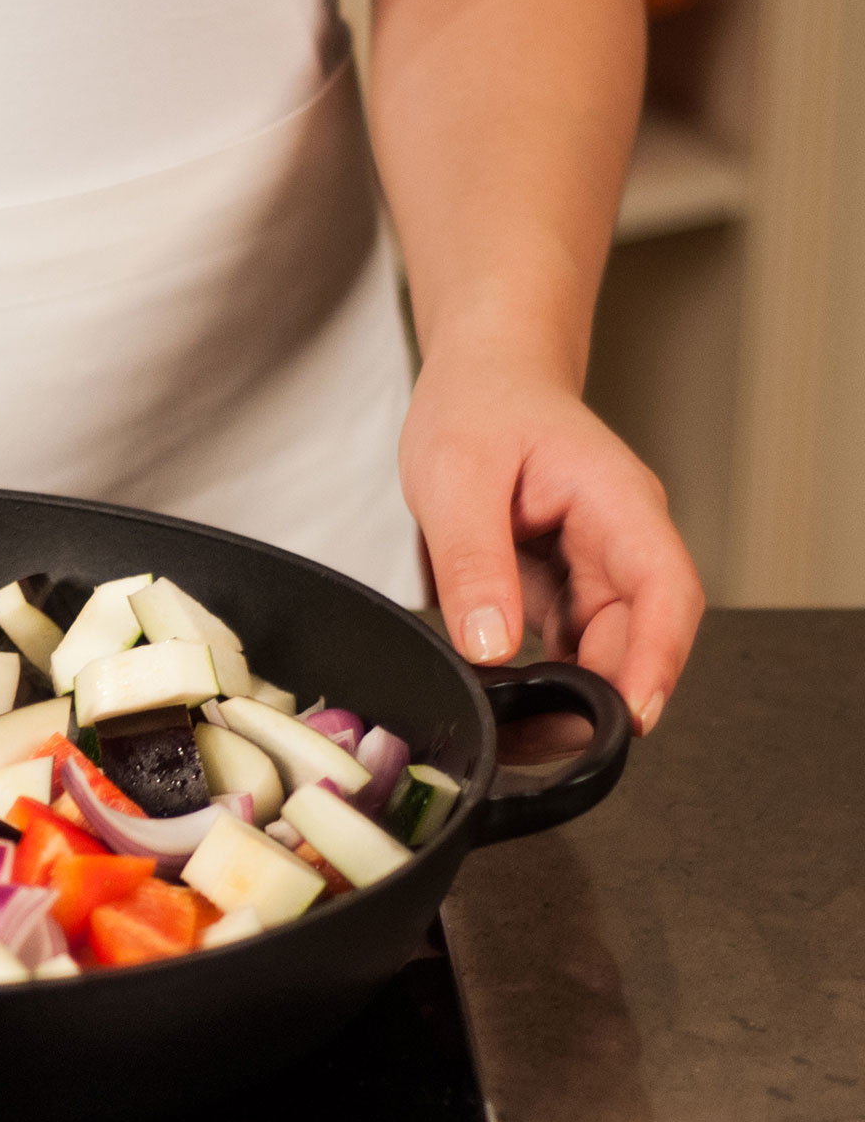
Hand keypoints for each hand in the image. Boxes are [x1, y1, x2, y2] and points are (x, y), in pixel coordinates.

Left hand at [398, 348, 703, 734]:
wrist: (479, 378)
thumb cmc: (478, 408)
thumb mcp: (457, 475)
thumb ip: (473, 560)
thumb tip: (490, 644)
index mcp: (615, 502)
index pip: (664, 589)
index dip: (657, 658)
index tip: (636, 713)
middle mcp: (618, 538)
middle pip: (638, 632)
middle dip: (607, 693)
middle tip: (551, 743)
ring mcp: (594, 564)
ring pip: (602, 645)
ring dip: (574, 690)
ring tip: (525, 732)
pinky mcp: (563, 583)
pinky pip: (565, 640)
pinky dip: (543, 673)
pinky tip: (510, 697)